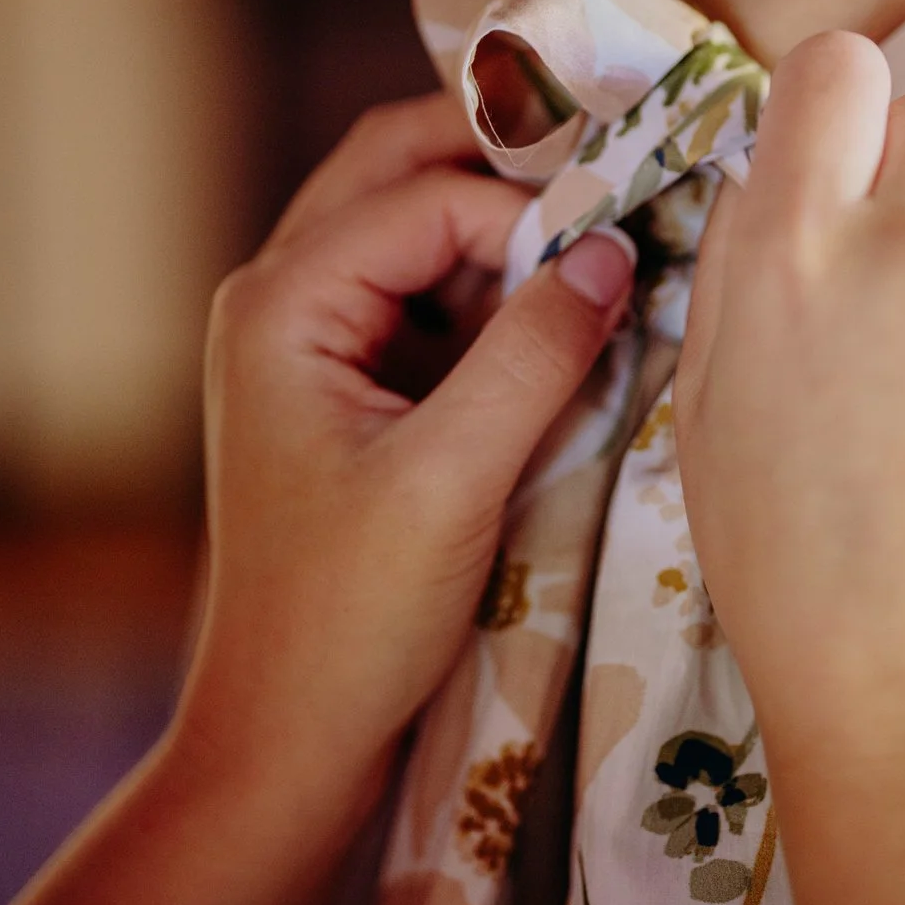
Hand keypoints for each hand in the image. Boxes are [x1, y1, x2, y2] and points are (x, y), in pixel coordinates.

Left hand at [0, 94, 637, 904]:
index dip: (531, 212)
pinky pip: (426, 295)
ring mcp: (312, 340)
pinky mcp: (349, 388)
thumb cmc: (351, 618)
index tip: (622, 257)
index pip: (427, 196)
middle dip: (507, 166)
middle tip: (616, 179)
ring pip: (416, 225)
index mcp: (283, 303)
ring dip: (504, 228)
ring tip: (600, 253)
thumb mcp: (453, 479)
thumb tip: (617, 249)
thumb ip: (534, 354)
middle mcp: (282, 297)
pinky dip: (493, 290)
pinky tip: (561, 323)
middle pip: (399, 168)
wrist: (287, 739)